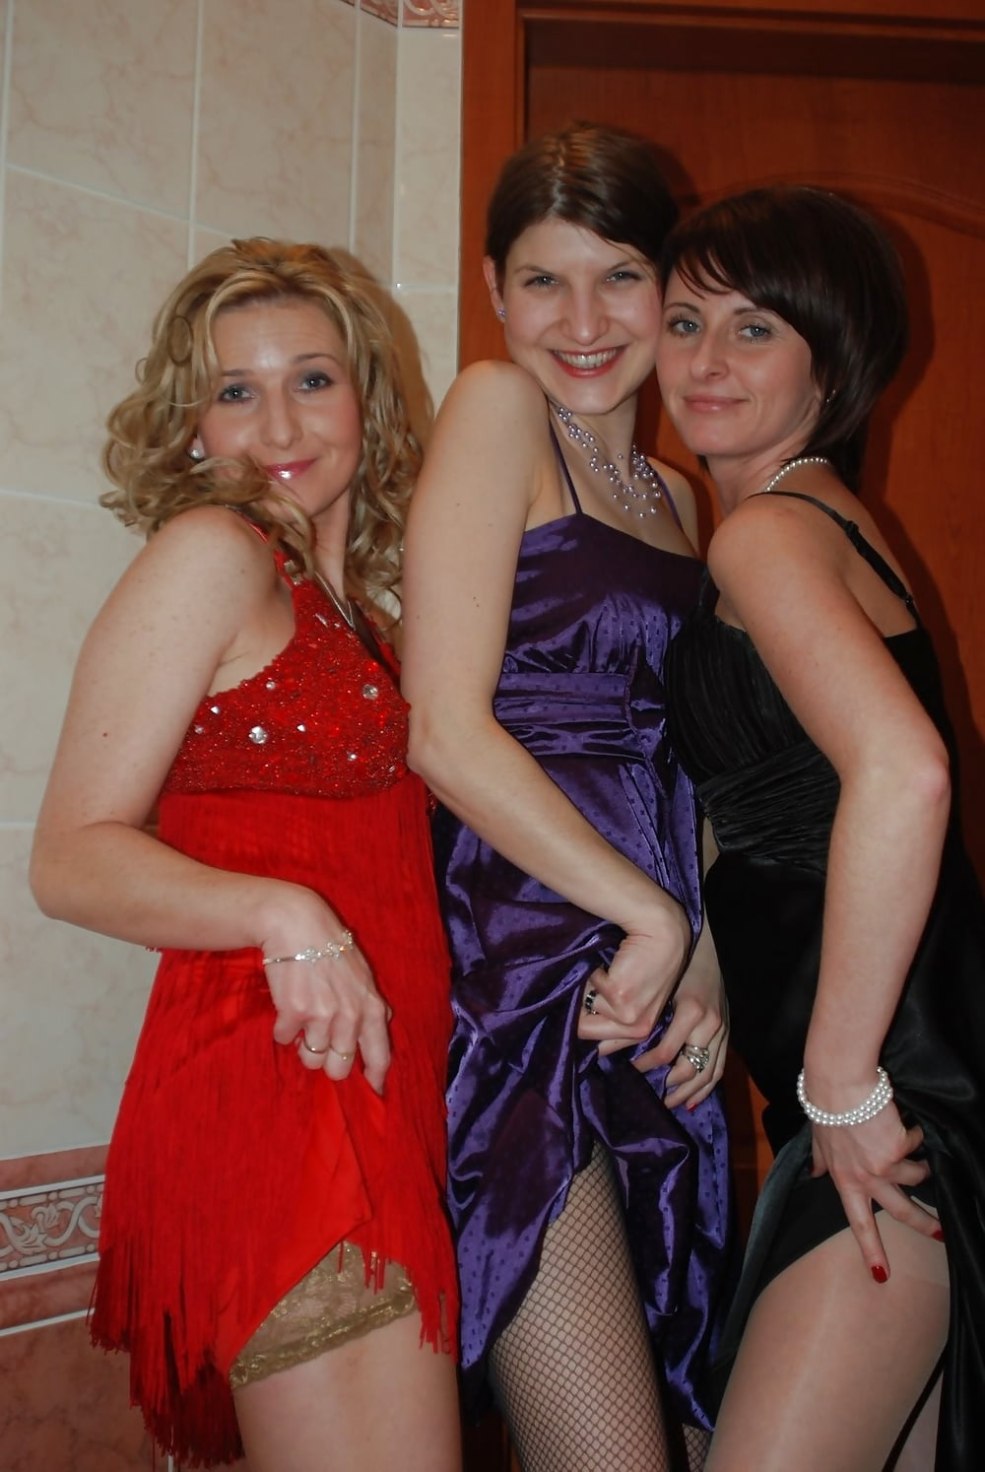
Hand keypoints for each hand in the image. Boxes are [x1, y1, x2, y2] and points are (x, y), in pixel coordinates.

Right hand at [262, 923, 390, 1094]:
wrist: (297, 925)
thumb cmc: (331, 949)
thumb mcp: (362, 975)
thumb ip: (372, 1004)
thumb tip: (384, 1024)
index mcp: (371, 1008)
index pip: (380, 1055)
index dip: (376, 1078)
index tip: (373, 1093)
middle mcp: (350, 1016)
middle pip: (339, 1068)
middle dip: (328, 1062)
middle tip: (320, 1042)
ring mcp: (321, 1016)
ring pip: (310, 1059)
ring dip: (303, 1046)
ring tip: (303, 1021)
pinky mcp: (293, 1013)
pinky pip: (283, 1040)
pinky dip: (282, 1029)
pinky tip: (286, 1007)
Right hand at [578, 901, 690, 1049]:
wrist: (661, 933)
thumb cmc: (647, 961)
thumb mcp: (635, 996)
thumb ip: (610, 1018)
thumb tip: (577, 1026)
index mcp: (640, 1030)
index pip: (599, 1045)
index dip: (585, 1024)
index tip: (582, 1009)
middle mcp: (637, 1028)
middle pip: (584, 1030)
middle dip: (580, 1008)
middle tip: (590, 988)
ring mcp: (629, 1015)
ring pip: (586, 1007)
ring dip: (591, 987)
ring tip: (611, 972)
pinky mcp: (619, 996)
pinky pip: (590, 986)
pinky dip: (595, 972)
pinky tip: (613, 964)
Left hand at [631, 963, 727, 1109]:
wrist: (708, 950)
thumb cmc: (677, 967)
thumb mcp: (658, 992)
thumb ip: (638, 1021)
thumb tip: (604, 1046)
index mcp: (690, 1011)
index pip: (666, 1052)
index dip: (646, 1065)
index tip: (631, 1069)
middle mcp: (710, 1024)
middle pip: (691, 1068)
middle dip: (672, 1087)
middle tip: (654, 1097)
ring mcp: (722, 1030)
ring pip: (708, 1073)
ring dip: (690, 1092)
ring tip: (672, 1103)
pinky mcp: (727, 1033)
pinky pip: (720, 1067)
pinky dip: (707, 1086)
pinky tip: (694, 1099)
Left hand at [809, 1102, 939, 1279]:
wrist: (839, 1084)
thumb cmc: (826, 1108)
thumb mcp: (819, 1140)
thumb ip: (820, 1161)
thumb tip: (814, 1174)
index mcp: (844, 1180)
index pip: (858, 1222)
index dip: (872, 1249)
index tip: (882, 1274)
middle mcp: (865, 1178)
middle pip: (901, 1210)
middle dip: (924, 1224)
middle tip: (940, 1234)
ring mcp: (884, 1165)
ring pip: (917, 1175)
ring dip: (920, 1164)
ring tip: (910, 1146)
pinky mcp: (900, 1147)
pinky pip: (917, 1143)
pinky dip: (913, 1132)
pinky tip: (898, 1119)